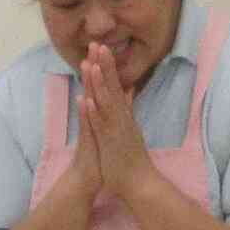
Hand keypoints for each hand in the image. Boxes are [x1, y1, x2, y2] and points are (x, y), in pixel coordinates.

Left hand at [79, 52, 151, 197]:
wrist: (141, 185)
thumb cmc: (132, 160)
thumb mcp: (130, 128)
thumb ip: (129, 107)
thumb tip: (129, 89)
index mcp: (124, 116)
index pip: (115, 86)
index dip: (107, 67)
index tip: (101, 48)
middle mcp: (122, 119)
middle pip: (112, 88)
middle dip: (104, 66)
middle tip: (98, 44)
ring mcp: (117, 130)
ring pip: (106, 103)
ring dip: (99, 84)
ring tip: (92, 65)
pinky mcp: (111, 144)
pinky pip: (101, 127)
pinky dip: (95, 113)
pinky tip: (88, 100)